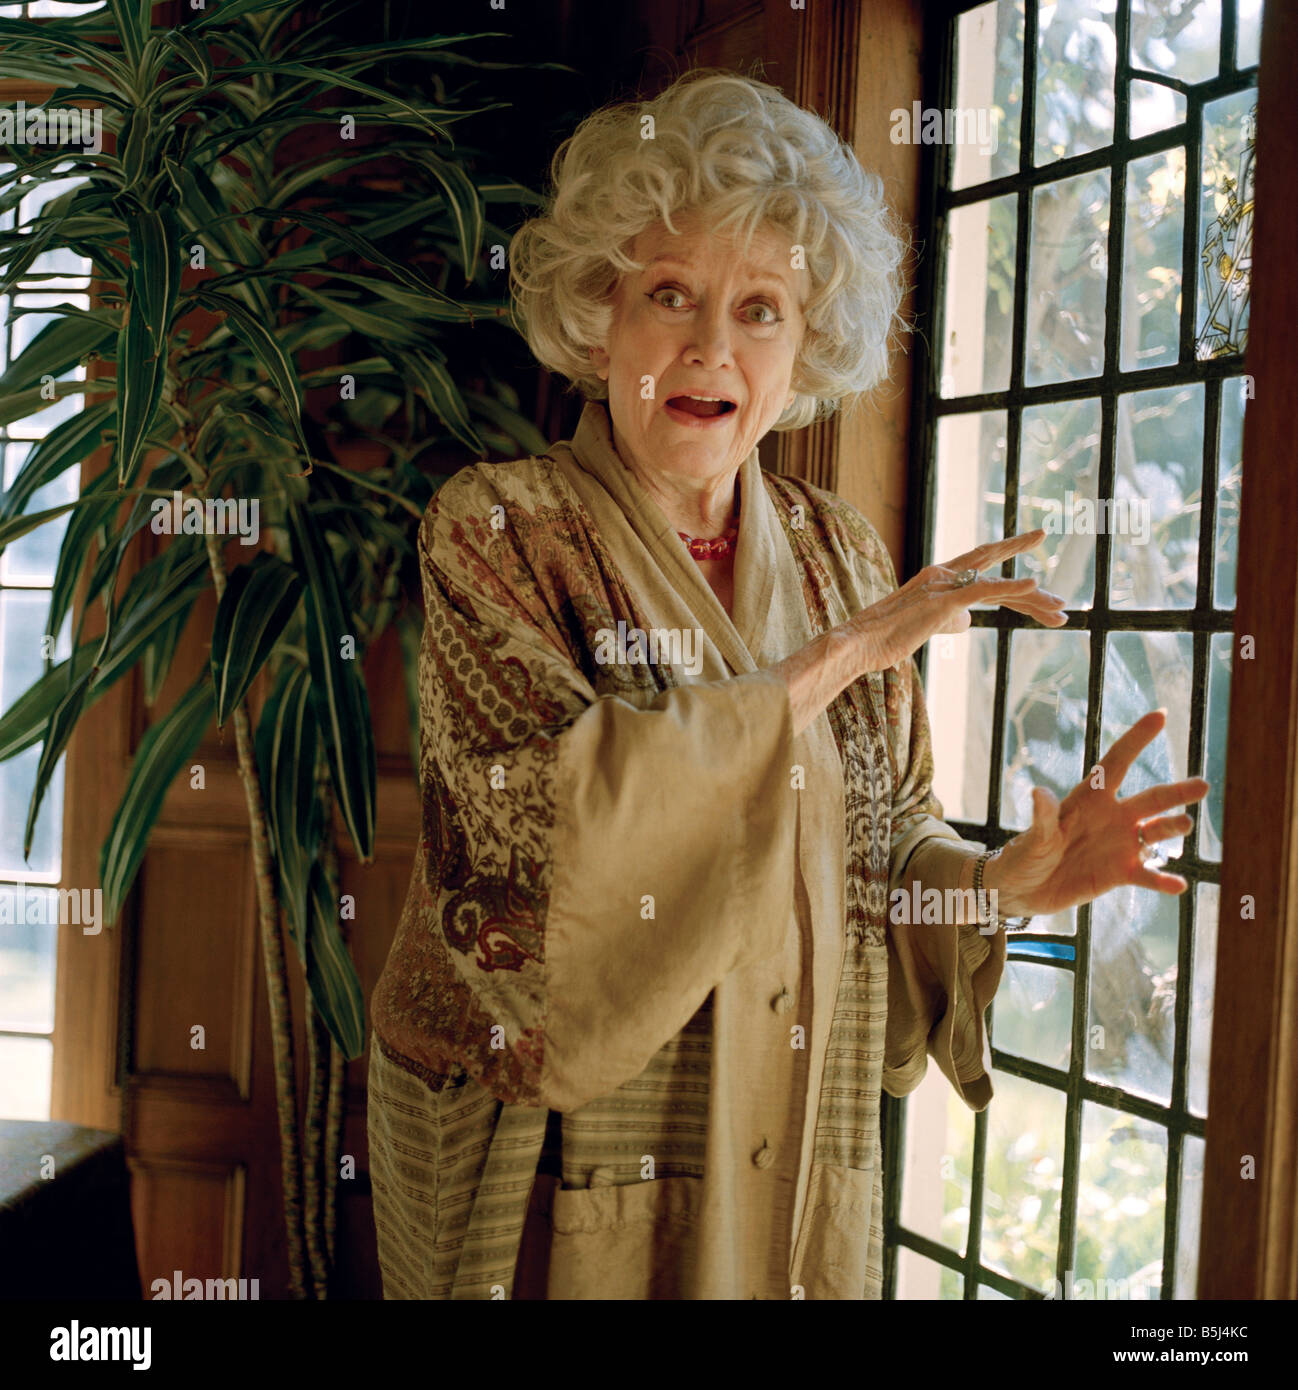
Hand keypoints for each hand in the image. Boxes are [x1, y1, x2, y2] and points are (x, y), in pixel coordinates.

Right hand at [850, 530, 1066, 674]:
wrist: (857, 643)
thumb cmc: (883, 639)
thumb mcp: (923, 627)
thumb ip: (948, 618)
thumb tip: (970, 621)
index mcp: (937, 577)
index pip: (981, 564)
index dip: (1010, 554)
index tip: (1036, 545)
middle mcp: (943, 574)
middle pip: (995, 568)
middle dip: (1030, 581)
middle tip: (1061, 596)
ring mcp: (943, 586)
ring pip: (997, 586)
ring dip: (1033, 600)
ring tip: (1061, 610)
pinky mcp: (943, 602)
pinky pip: (984, 590)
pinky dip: (1012, 587)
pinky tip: (1036, 585)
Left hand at [985, 710, 1209, 918]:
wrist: (1024, 889)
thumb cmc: (1025, 855)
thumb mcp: (1034, 837)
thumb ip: (1043, 818)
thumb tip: (1039, 792)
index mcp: (1089, 798)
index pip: (1117, 762)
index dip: (1137, 739)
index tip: (1161, 715)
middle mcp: (1112, 816)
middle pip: (1151, 799)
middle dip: (1176, 792)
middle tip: (1202, 785)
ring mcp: (1120, 844)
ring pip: (1156, 832)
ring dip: (1172, 828)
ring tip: (1185, 824)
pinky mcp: (1121, 873)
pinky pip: (1148, 875)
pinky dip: (1163, 881)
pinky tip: (1178, 885)